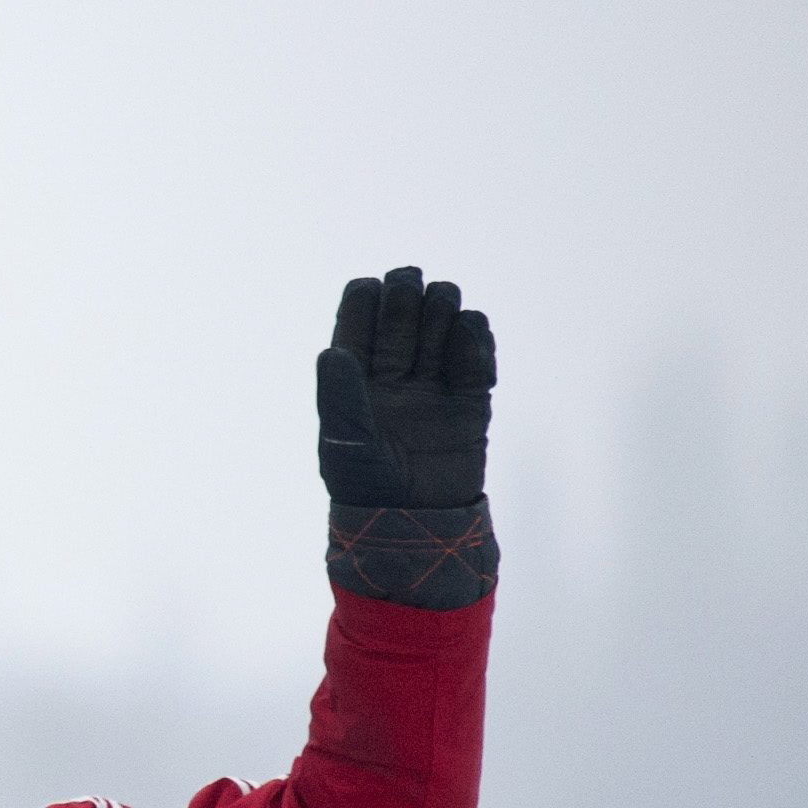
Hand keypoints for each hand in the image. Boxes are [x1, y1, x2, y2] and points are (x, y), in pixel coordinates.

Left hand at [315, 268, 493, 509]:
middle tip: (409, 286)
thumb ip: (340, 399)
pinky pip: (475, 354)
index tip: (372, 290)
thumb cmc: (368, 486)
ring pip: (439, 322)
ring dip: (440, 308)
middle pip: (401, 312)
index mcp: (354, 376)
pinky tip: (468, 333)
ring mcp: (433, 381)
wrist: (420, 521)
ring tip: (441, 310)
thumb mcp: (346, 446)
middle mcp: (393, 372)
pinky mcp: (471, 396)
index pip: (358, 318)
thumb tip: (332, 352)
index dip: (365, 297)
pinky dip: (474, 337)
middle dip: (406, 293)